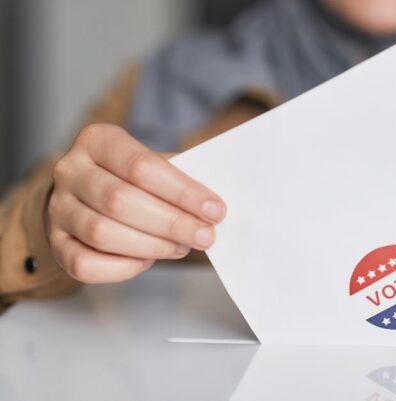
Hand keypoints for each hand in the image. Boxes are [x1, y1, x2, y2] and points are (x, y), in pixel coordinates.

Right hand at [47, 124, 225, 282]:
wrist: (88, 194)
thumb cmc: (132, 179)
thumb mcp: (155, 164)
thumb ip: (180, 178)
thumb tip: (212, 206)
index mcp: (97, 140)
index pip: (140, 165)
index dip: (182, 191)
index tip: (214, 209)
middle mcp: (70, 171)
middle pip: (120, 200)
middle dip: (172, 223)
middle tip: (204, 235)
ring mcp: (58, 209)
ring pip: (102, 233)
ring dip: (152, 246)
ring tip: (181, 246)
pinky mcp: (56, 244)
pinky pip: (86, 265)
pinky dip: (123, 267)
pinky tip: (148, 259)